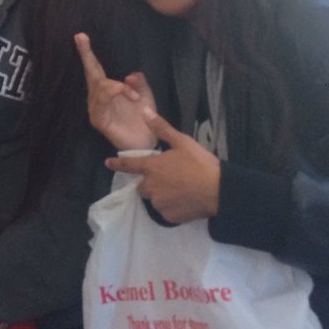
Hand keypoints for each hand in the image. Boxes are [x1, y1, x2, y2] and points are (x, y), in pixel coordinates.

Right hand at [76, 33, 156, 149]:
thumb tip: (128, 76)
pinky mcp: (99, 120)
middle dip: (87, 55)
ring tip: (130, 93)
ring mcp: (97, 108)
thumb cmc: (144, 116)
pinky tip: (118, 91)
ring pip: (98, 87)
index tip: (80, 36)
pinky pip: (99, 104)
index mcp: (108, 88)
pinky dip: (110, 95)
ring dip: (114, 86)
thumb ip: (138, 82)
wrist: (148, 141)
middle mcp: (98, 97)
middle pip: (91, 74)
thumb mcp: (145, 94)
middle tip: (82, 38)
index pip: (96, 68)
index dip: (88, 52)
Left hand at [106, 110, 221, 222]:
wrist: (219, 190)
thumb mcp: (182, 142)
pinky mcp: (169, 216)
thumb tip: (144, 112)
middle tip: (168, 178)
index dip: (117, 164)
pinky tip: (184, 200)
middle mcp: (151, 186)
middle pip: (142, 185)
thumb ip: (161, 128)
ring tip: (179, 189)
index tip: (108, 163)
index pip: (129, 165)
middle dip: (150, 182)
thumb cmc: (200, 163)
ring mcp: (159, 203)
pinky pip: (165, 210)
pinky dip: (171, 206)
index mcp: (152, 167)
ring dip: (161, 194)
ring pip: (154, 199)